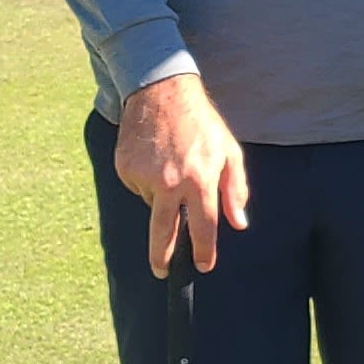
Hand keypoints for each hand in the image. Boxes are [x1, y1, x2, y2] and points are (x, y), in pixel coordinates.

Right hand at [115, 73, 250, 275]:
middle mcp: (170, 182)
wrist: (161, 92)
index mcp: (200, 180)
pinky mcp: (125, 169)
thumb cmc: (202, 123)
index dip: (204, 251)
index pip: (203, 227)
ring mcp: (144, 176)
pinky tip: (154, 159)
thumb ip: (235, 190)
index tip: (203, 265)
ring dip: (160, 197)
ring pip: (151, 204)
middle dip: (163, 257)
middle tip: (163, 272)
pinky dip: (146, 181)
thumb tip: (238, 223)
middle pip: (164, 233)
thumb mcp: (229, 152)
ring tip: (170, 166)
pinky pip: (137, 187)